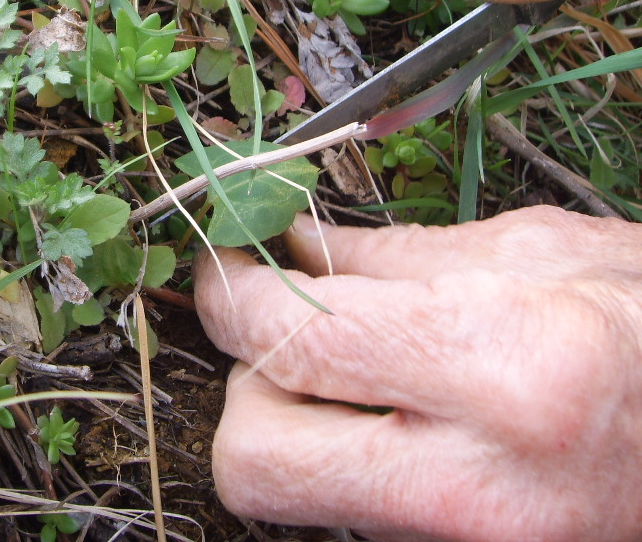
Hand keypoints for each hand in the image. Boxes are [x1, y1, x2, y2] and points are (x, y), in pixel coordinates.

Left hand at [194, 206, 641, 541]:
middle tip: (280, 331)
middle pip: (253, 459)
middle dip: (244, 387)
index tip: (225, 265)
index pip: (294, 337)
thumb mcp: (538, 252)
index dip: (229, 293)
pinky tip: (394, 418)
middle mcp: (479, 484)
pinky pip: (352, 518)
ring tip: (352, 375)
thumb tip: (291, 249)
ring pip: (296, 499)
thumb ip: (391, 255)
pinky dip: (342, 463)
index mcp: (504, 366)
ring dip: (290, 426)